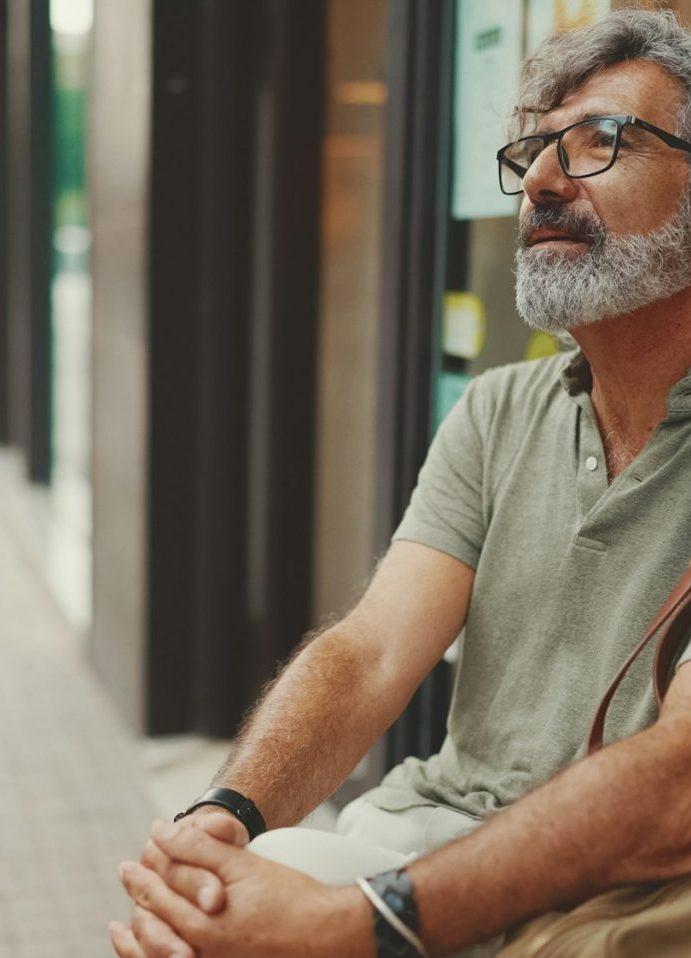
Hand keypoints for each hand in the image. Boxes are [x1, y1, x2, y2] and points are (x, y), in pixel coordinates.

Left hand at [114, 813, 373, 957]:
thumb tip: (159, 831)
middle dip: (140, 896)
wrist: (328, 936)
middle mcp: (200, 951)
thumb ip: (197, 847)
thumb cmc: (290, 898)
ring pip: (158, 953)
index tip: (134, 858)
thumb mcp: (242, 864)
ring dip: (138, 938)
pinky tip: (160, 950)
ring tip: (123, 927)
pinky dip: (158, 956)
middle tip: (127, 875)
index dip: (146, 870)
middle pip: (156, 921)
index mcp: (201, 922)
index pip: (161, 890)